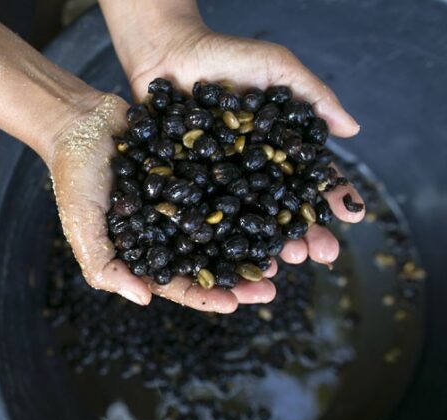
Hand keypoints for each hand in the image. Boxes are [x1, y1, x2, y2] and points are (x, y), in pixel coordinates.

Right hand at [47, 93, 282, 310]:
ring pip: (225, 227)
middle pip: (210, 261)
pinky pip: (224, 185)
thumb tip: (143, 299)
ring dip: (252, 240)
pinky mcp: (194, 169)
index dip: (205, 297)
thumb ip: (104, 265)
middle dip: (240, 276)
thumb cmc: (74, 176)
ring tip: (282, 249)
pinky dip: (249, 194)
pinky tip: (274, 198)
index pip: (178, 284)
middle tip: (271, 284)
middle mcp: (169, 230)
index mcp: (144, 251)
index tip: (236, 303)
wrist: (80, 120)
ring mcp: (184, 200)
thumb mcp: (82, 225)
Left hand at [96, 3, 364, 310]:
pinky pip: (200, 217)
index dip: (328, 197)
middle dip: (302, 233)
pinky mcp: (182, 186)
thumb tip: (352, 130)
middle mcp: (248, 171)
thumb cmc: (226, 57)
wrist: (168, 54)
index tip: (349, 216)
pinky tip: (229, 258)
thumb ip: (313, 95)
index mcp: (275, 149)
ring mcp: (216, 182)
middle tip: (319, 254)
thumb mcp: (276, 67)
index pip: (307, 179)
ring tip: (281, 264)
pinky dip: (214, 239)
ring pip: (242, 222)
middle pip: (278, 209)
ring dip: (263, 246)